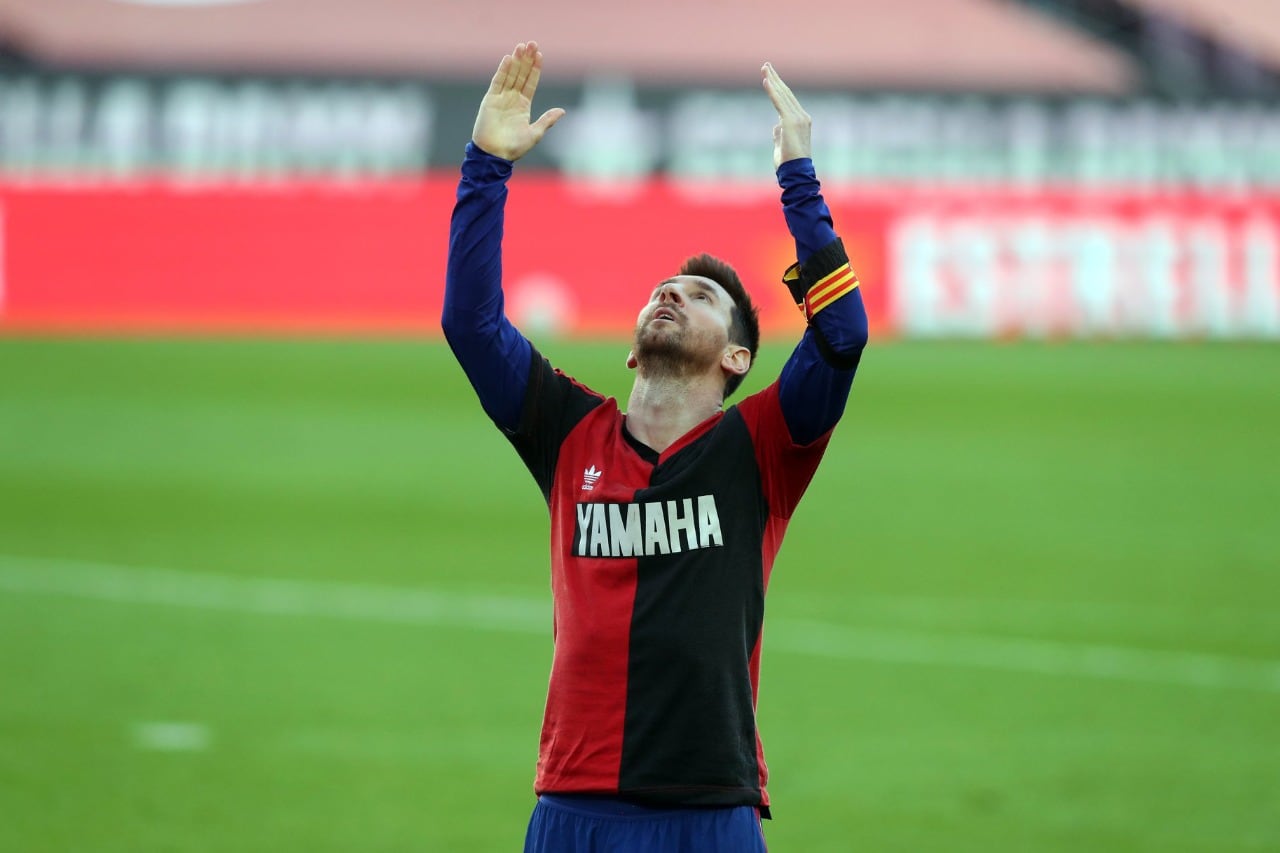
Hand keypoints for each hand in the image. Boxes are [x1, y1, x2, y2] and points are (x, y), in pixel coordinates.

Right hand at [472, 41, 565, 160]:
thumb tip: (562, 111)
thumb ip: (547, 120)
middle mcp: (512, 99)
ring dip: (516, 60)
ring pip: (510, 75)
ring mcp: (501, 98)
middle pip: (521, 74)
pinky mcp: (490, 100)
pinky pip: (498, 82)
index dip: (535, 69)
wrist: (495, 155)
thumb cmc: (514, 148)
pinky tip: (509, 58)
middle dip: (526, 59)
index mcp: (523, 106)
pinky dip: (503, 70)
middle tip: (532, 43)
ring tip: (521, 46)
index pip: (530, 82)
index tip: (540, 54)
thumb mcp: (535, 133)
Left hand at [761, 62, 810, 168]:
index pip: (787, 100)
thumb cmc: (788, 163)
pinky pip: (779, 102)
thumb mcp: (782, 144)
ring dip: (773, 80)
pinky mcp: (790, 121)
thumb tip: (776, 126)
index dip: (778, 87)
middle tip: (766, 65)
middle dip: (775, 78)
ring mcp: (797, 118)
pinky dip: (772, 91)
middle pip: (786, 93)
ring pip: (783, 95)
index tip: (770, 77)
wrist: (796, 171)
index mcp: (800, 120)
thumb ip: (779, 134)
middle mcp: (801, 116)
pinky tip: (766, 80)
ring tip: (765, 68)